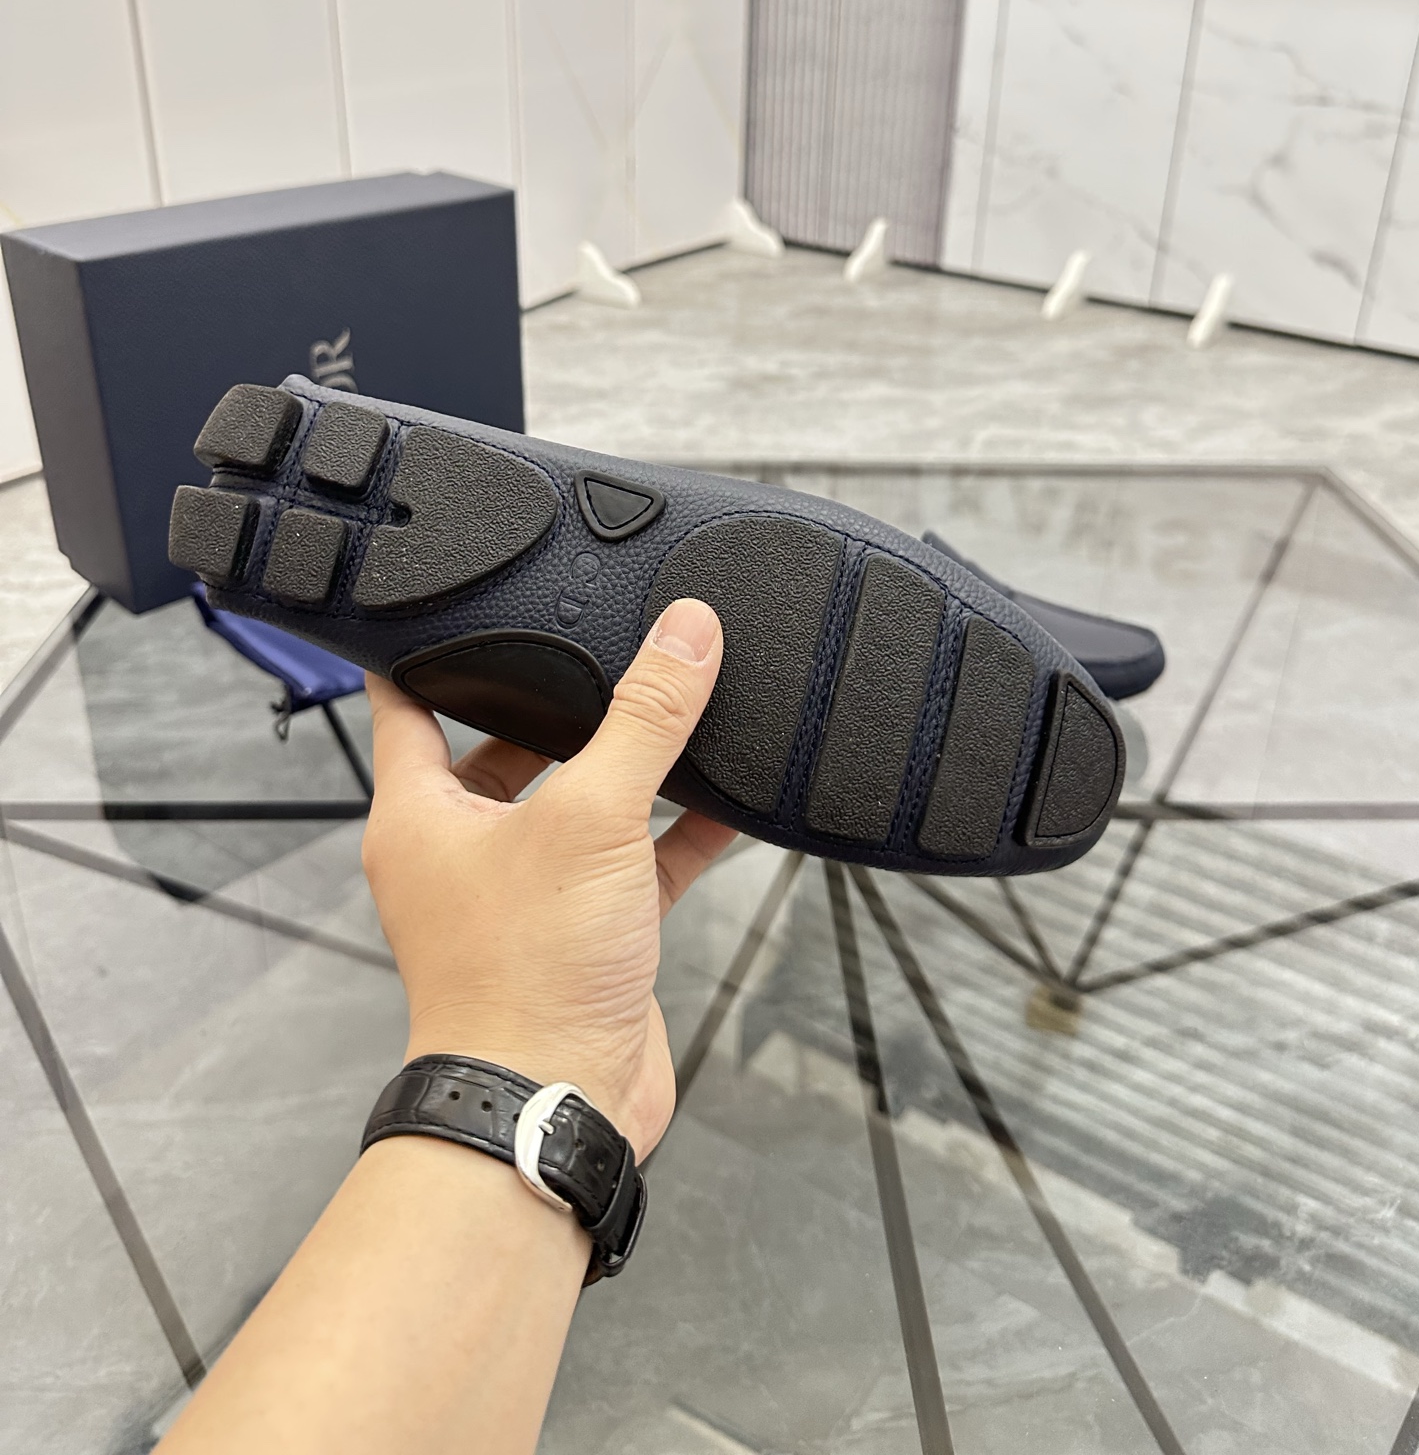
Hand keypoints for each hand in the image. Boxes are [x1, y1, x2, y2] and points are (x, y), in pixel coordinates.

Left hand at [362, 598, 733, 1157]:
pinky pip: (633, 858)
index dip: (432, 648)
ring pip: (576, 804)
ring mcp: (525, 892)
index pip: (406, 702)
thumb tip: (685, 632)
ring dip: (624, 765)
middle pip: (505, 747)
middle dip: (556, 704)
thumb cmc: (525, 977)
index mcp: (421, 814)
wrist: (556, 1104)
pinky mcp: (585, 931)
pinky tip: (727, 796)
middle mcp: (463, 849)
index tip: (461, 599)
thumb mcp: (591, 818)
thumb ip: (644, 720)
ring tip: (674, 702)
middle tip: (602, 641)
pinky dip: (676, 829)